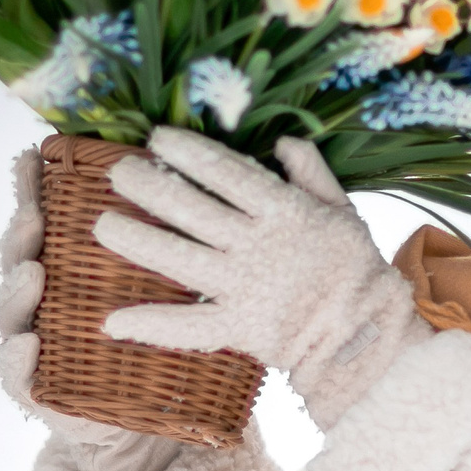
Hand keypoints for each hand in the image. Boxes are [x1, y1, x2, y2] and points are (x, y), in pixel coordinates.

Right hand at [0, 145, 183, 470]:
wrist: (141, 427)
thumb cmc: (151, 347)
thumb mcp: (162, 296)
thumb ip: (164, 250)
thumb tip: (197, 190)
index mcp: (68, 269)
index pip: (46, 221)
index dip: (32, 189)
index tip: (31, 157)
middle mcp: (42, 299)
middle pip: (20, 257)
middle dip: (21, 234)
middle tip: (34, 217)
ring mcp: (33, 342)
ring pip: (11, 310)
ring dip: (16, 290)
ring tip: (33, 275)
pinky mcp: (35, 390)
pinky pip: (17, 375)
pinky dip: (17, 362)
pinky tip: (27, 349)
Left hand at [96, 129, 429, 428]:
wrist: (368, 334)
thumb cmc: (356, 268)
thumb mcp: (343, 211)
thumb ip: (313, 174)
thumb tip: (284, 141)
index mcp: (283, 212)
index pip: (227, 173)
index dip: (190, 152)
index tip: (156, 137)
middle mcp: (256, 246)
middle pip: (190, 209)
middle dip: (149, 186)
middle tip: (117, 171)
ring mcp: (243, 288)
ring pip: (178, 259)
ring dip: (136, 241)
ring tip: (102, 224)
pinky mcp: (237, 330)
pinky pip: (187, 327)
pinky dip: (150, 325)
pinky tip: (112, 321)